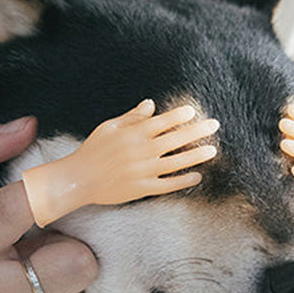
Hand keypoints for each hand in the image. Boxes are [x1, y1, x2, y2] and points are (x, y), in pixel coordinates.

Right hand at [21, 99, 219, 225]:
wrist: (79, 179)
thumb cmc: (93, 150)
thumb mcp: (109, 128)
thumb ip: (132, 116)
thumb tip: (151, 104)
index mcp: (133, 134)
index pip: (162, 122)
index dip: (179, 116)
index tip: (193, 111)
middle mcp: (141, 151)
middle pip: (175, 140)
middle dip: (197, 131)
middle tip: (214, 125)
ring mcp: (142, 171)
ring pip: (176, 162)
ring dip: (196, 155)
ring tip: (213, 150)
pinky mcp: (142, 189)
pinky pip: (167, 185)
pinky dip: (183, 180)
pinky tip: (197, 176)